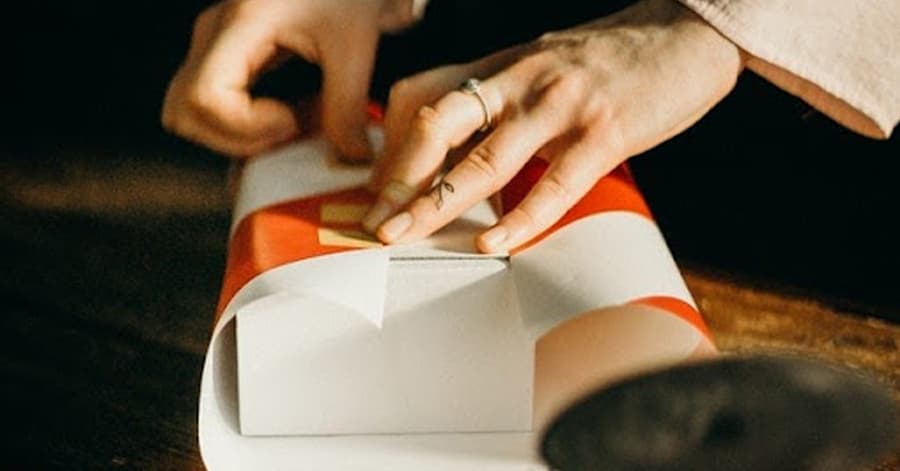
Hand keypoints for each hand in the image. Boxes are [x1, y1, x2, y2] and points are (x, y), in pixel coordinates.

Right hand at [162, 0, 418, 158]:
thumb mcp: (353, 46)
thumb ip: (347, 106)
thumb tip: (349, 158)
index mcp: (239, 24)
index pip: (203, 98)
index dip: (245, 127)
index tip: (292, 122)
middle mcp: (213, 34)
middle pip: (184, 113)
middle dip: (238, 139)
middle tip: (292, 131)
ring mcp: (214, 46)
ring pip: (191, 114)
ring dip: (240, 137)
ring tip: (294, 124)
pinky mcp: (225, 56)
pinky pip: (213, 106)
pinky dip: (245, 126)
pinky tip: (290, 118)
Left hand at [363, 0, 743, 251]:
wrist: (687, 32)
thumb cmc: (610, 61)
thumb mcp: (540, 69)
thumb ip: (499, 103)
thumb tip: (456, 154)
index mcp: (500, 66)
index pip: (422, 99)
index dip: (391, 147)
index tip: (376, 191)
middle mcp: (520, 79)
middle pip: (438, 125)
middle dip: (399, 178)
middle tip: (375, 224)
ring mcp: (561, 104)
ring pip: (485, 158)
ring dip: (437, 202)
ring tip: (404, 238)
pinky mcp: (606, 131)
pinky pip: (554, 183)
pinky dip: (520, 218)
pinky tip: (492, 242)